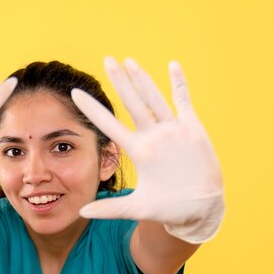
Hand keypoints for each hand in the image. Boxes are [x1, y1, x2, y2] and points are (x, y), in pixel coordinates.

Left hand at [71, 57, 223, 242]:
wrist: (198, 209)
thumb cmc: (167, 208)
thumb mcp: (137, 208)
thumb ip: (110, 209)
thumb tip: (81, 212)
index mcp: (138, 151)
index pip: (110, 125)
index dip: (94, 110)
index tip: (75, 93)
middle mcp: (152, 137)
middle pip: (132, 104)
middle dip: (121, 82)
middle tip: (107, 60)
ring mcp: (171, 131)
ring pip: (154, 99)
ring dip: (143, 80)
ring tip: (130, 61)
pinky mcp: (191, 129)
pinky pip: (184, 102)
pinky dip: (179, 84)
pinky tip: (172, 65)